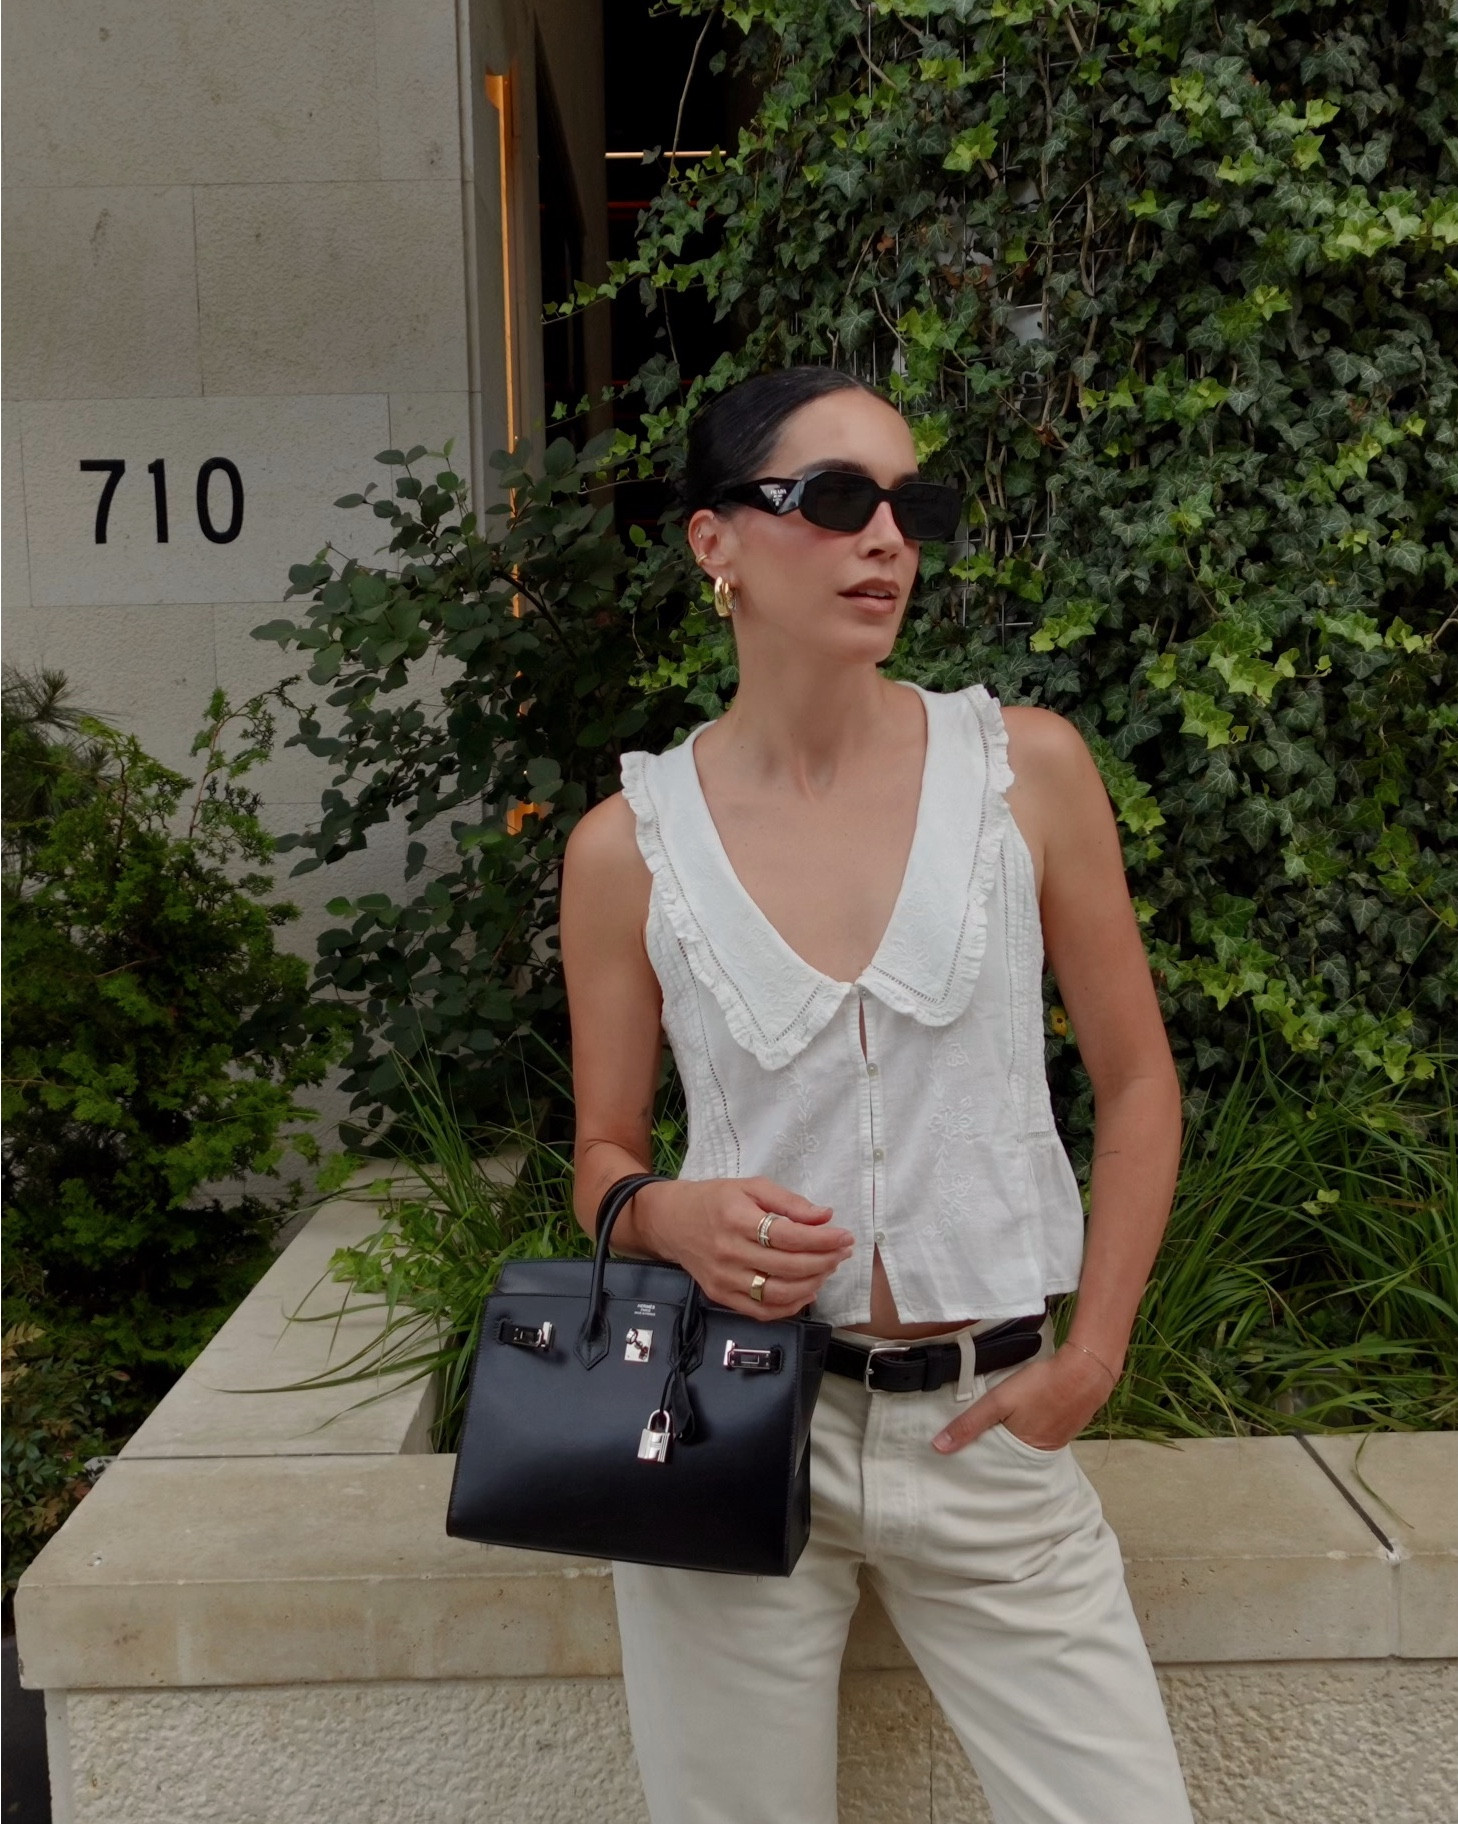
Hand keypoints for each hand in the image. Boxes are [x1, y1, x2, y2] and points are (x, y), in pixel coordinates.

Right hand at [635, 1176, 853, 1320]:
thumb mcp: (750, 1187)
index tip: (844, 1236)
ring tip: (827, 1269)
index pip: (788, 1236)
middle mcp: (729, 1252)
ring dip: (812, 1284)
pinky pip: (762, 1311)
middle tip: (842, 1253)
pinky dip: (790, 1306)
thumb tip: (825, 1216)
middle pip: (787, 1266)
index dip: (822, 1239)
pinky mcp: (721, 1296)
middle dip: (824, 1261)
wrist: (671, 1222)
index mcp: (736, 1218)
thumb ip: (789, 1202)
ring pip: (778, 1293)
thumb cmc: (714, 1200)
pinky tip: (806, 1291)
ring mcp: (724, 1279)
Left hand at [931, 1344, 1115, 1453]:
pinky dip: (1028, 1430)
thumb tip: (939, 1447)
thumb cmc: (1041, 1385)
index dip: (976, 1458)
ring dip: (1011, 1440)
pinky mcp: (1064, 1428)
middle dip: (993, 1452)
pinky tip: (1023, 1419)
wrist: (1086, 1371)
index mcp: (1021, 1453)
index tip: (957, 1458)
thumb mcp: (999, 1401)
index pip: (992, 1464)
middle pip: (1009, 1457)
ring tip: (994, 1432)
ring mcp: (1055, 1441)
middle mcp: (1039, 1454)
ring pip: (1024, 1445)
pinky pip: (1040, 1435)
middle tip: (972, 1445)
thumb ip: (970, 1423)